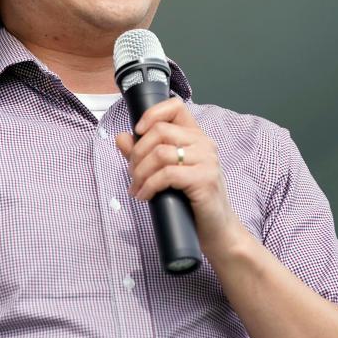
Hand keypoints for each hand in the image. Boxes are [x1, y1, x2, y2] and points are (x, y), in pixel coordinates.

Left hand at [115, 97, 242, 256]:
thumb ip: (143, 153)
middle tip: (133, 174)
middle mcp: (204, 143)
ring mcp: (207, 160)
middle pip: (160, 131)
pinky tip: (145, 196)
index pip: (175, 106)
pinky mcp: (205, 179)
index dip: (152, 113)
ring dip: (141, 172)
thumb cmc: (191, 201)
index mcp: (195, 136)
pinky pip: (167, 174)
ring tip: (137, 187)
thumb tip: (121, 137)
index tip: (138, 131)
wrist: (217, 230)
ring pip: (160, 152)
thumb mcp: (164, 173)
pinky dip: (149, 185)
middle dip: (138, 153)